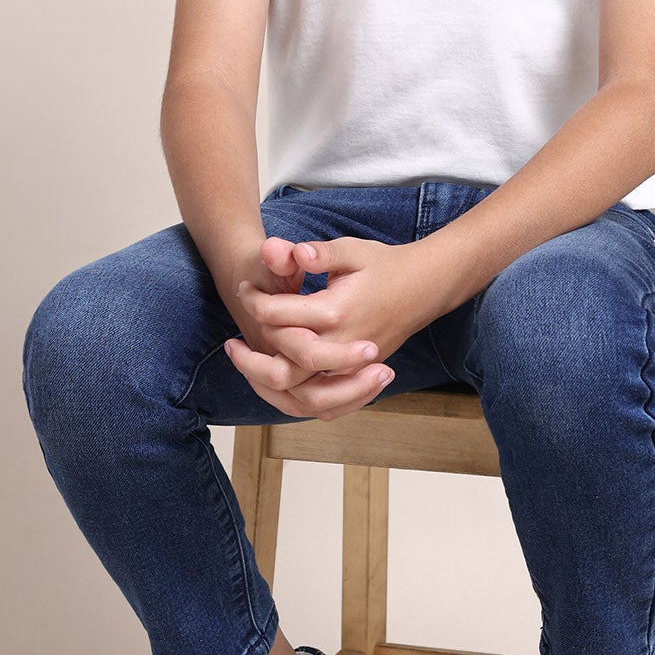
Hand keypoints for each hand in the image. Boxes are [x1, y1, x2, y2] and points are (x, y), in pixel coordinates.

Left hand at [224, 234, 428, 421]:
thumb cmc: (383, 266)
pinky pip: (320, 404)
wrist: (423, 288)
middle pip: (283, 368)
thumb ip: (319, 253)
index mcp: (336, 312)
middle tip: (231, 342)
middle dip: (251, 358)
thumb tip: (288, 250)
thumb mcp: (351, 250)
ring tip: (245, 367)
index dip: (254, 300)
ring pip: (299, 395)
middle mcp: (342, 347)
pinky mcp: (356, 378)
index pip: (278, 316)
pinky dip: (291, 401)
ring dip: (266, 384)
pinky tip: (271, 385)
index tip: (244, 288)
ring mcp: (351, 368)